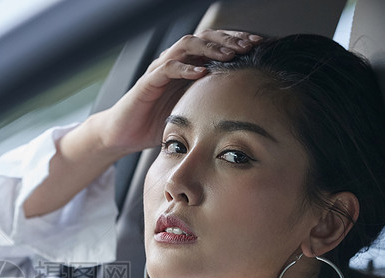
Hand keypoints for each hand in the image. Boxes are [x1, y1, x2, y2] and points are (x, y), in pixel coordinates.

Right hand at [95, 29, 262, 153]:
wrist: (124, 133)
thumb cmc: (156, 123)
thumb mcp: (191, 111)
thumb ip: (210, 102)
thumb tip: (244, 106)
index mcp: (187, 66)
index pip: (215, 44)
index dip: (237, 41)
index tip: (260, 46)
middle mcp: (174, 62)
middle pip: (204, 38)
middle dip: (229, 40)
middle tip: (250, 46)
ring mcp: (160, 69)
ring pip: (187, 46)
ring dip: (210, 49)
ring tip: (229, 55)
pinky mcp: (148, 82)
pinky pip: (167, 69)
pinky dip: (185, 68)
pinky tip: (201, 72)